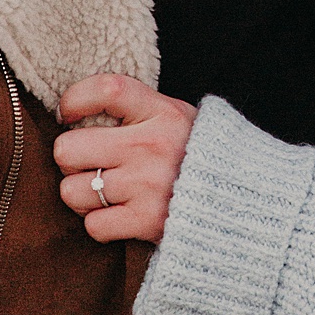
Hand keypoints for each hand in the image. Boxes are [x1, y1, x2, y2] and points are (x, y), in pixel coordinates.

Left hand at [53, 73, 197, 243]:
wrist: (246, 200)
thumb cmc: (200, 154)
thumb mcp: (177, 116)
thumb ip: (137, 110)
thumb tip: (79, 114)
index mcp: (161, 112)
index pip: (104, 90)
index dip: (74, 100)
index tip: (69, 115)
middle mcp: (150, 146)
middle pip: (67, 149)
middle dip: (71, 159)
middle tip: (89, 162)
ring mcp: (146, 185)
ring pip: (72, 191)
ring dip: (83, 195)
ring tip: (105, 191)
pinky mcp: (146, 221)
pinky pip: (93, 225)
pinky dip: (101, 223)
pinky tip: (119, 214)